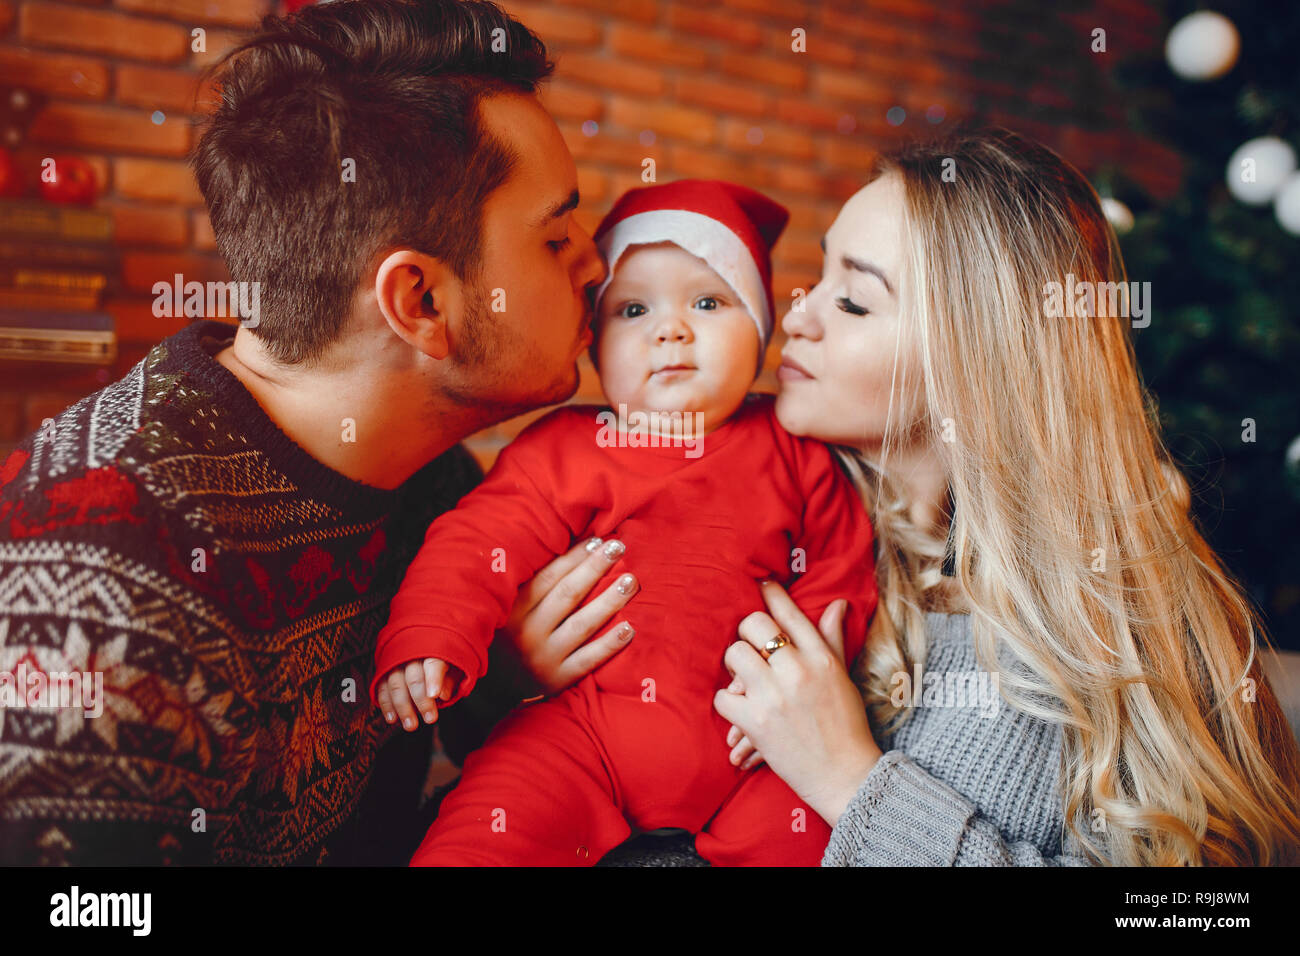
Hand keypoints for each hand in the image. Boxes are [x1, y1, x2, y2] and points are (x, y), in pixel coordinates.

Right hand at [377, 658, 453, 730]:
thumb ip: (449, 681)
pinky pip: (382, 688)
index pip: (433, 664)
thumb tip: (443, 696)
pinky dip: (386, 705)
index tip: (434, 695)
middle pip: (414, 677)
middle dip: (421, 700)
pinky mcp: (384, 672)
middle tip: (430, 719)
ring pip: (395, 684)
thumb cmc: (442, 662)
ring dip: (402, 707)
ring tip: (410, 724)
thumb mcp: (453, 669)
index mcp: (433, 649)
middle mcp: (412, 654)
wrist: (422, 652)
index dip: (433, 679)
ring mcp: (396, 663)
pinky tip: (392, 718)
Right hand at [499, 537, 636, 696]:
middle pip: (568, 594)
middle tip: (619, 547)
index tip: (599, 540)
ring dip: (609, 602)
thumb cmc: (510, 636)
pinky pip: (588, 659)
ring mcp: (543, 656)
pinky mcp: (557, 679)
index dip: (575, 557)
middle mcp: (528, 631)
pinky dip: (610, 644)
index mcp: (513, 608)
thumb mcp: (509, 608)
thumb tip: (576, 547)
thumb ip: (534, 583)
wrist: (496, 689)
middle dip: (595, 568)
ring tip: (630, 581)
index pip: (550, 576)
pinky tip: (630, 628)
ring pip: (582, 625)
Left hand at [713, 581, 882, 825]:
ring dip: (735, 667)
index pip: (790, 613)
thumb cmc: (846, 725)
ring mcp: (775, 695)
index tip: (761, 582)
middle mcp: (798, 670)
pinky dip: (727, 703)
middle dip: (747, 633)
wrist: (844, 775)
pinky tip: (740, 710)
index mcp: (822, 658)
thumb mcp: (842, 677)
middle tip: (750, 647)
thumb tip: (838, 603)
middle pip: (754, 625)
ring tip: (744, 679)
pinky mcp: (756, 722)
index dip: (772, 593)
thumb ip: (831, 639)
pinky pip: (723, 696)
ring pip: (734, 654)